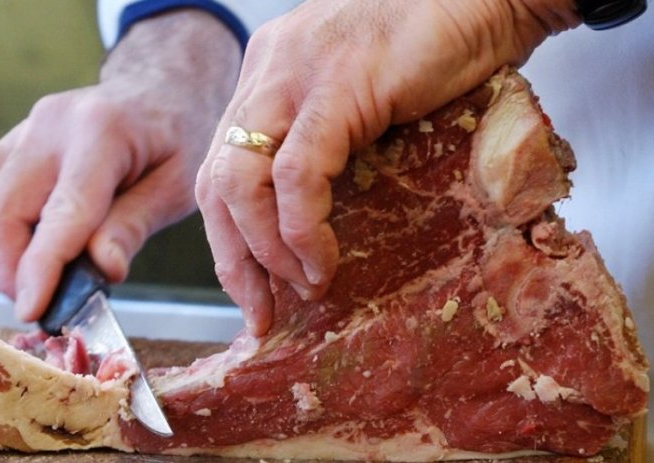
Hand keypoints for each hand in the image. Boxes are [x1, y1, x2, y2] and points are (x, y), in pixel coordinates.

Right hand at [0, 10, 240, 321]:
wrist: (159, 91)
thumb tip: (102, 272)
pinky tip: (8, 255)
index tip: (33, 311)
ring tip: (22, 281)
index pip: (61, 212)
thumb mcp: (178, 186)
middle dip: (10, 272)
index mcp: (103, 132)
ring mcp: (20, 129)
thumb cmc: (178, 139)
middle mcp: (49, 125)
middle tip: (43, 303)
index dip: (41, 269)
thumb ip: (135, 226)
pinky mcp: (5, 142)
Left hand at [196, 0, 579, 335]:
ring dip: (266, 252)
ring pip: (240, 180)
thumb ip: (325, 139)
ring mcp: (295, 75)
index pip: (220, 167)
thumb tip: (315, 220)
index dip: (229, 238)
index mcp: (266, 75)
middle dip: (234, 260)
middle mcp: (266, 72)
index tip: (251, 289)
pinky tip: (322, 260)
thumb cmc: (437, 51)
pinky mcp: (337, 86)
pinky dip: (302, 229)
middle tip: (261, 313)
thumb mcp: (359, 98)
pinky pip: (297, 174)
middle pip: (216, 181)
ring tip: (304, 287)